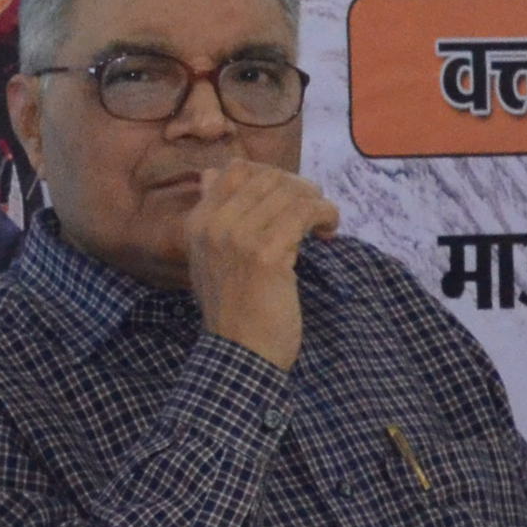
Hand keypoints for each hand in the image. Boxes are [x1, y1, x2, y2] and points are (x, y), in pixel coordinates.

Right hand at [185, 164, 338, 369]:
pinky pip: (305, 212)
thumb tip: (211, 173)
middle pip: (267, 177)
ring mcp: (238, 237)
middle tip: (313, 209)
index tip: (288, 195)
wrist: (240, 355)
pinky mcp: (267, 253)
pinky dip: (325, 215)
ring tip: (323, 222)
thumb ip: (213, 218)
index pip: (234, 171)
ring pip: (289, 192)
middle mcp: (214, 224)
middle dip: (298, 187)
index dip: (269, 175)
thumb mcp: (209, 259)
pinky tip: (329, 231)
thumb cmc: (234, 311)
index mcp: (198, 223)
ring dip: (316, 202)